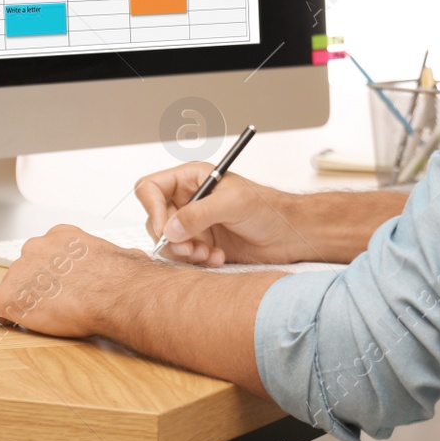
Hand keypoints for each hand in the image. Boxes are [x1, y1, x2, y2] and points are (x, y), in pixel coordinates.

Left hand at [0, 225, 141, 337]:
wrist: (113, 293)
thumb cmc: (120, 278)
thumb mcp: (121, 254)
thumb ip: (113, 256)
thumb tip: (132, 257)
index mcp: (62, 236)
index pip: (45, 251)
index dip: (50, 271)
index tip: (59, 283)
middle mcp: (37, 247)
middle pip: (26, 267)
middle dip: (36, 284)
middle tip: (53, 301)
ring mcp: (20, 270)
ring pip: (11, 286)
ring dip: (23, 299)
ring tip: (41, 315)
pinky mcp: (9, 296)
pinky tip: (7, 319)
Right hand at [134, 165, 307, 266]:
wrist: (288, 235)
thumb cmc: (268, 208)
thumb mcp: (234, 203)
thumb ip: (199, 213)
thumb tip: (170, 228)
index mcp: (192, 179)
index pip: (151, 188)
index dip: (152, 209)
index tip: (165, 230)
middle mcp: (189, 200)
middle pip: (155, 220)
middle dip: (170, 238)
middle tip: (190, 248)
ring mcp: (194, 224)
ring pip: (167, 242)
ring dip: (185, 253)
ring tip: (208, 253)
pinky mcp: (201, 244)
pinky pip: (184, 257)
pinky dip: (198, 261)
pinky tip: (217, 258)